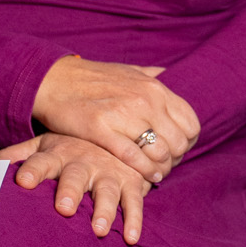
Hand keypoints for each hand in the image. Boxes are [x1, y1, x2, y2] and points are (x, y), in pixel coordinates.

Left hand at [0, 133, 150, 241]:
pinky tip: (131, 239)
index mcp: (59, 153)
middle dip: (70, 190)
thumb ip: (21, 153)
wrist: (120, 134)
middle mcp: (85, 162)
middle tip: (64, 208)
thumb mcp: (46, 144)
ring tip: (98, 229)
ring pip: (108, 191)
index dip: (33, 170)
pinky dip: (134, 221)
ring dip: (104, 210)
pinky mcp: (133, 183)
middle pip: (76, 175)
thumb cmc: (73, 146)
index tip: (22, 181)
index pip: (42, 161)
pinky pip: (135, 202)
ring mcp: (110, 172)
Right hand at [29, 56, 199, 183]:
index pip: (190, 122)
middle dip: (176, 158)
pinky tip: (148, 177)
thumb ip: (150, 74)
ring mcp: (124, 115)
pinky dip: (145, 171)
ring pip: (160, 152)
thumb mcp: (128, 70)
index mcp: (155, 88)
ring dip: (162, 168)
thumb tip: (167, 73)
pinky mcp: (102, 130)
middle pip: (179, 141)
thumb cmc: (93, 77)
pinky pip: (134, 157)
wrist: (55, 79)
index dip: (188, 141)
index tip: (179, 149)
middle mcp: (145, 100)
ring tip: (158, 174)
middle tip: (168, 165)